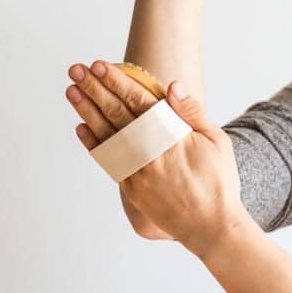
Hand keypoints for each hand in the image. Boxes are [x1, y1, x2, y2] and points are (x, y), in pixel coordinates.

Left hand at [66, 60, 246, 249]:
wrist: (212, 226)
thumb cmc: (219, 181)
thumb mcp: (217, 141)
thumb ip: (192, 112)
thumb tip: (172, 86)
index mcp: (173, 137)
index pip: (139, 101)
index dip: (118, 82)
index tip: (100, 66)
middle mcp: (151, 152)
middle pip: (117, 114)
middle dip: (95, 89)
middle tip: (76, 70)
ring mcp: (138, 171)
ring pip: (107, 134)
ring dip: (87, 111)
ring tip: (72, 90)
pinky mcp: (132, 188)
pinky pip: (108, 160)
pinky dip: (94, 143)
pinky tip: (81, 127)